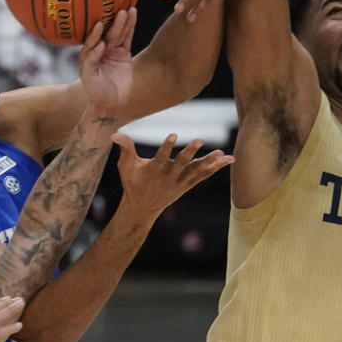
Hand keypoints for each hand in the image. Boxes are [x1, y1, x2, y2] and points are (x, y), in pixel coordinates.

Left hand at [79, 8, 135, 110]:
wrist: (111, 102)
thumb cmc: (96, 92)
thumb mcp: (89, 78)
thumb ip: (90, 60)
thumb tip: (100, 46)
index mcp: (87, 55)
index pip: (91, 41)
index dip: (95, 34)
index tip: (99, 24)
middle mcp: (99, 50)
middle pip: (107, 34)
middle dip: (113, 23)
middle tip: (119, 11)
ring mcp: (112, 50)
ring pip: (118, 34)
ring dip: (123, 22)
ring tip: (128, 10)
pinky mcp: (123, 53)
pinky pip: (127, 38)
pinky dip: (130, 27)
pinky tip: (133, 15)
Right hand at [111, 133, 233, 225]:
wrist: (142, 208)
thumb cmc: (132, 183)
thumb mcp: (126, 166)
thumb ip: (124, 148)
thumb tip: (114, 133)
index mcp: (154, 170)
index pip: (161, 156)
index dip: (167, 146)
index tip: (173, 135)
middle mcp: (169, 176)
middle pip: (182, 163)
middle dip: (191, 152)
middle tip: (200, 140)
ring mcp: (180, 182)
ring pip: (196, 170)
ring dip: (209, 162)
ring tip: (222, 153)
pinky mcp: (188, 185)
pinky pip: (204, 176)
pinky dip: (215, 168)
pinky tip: (228, 159)